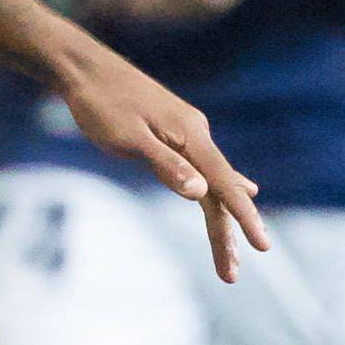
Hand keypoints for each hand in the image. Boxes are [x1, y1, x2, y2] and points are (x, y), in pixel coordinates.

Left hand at [40, 29, 270, 281]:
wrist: (83, 68)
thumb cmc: (100, 104)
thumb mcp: (127, 138)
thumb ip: (165, 165)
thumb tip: (201, 193)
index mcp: (191, 137)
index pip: (224, 185)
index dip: (242, 218)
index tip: (262, 246)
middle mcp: (197, 135)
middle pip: (219, 190)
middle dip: (226, 233)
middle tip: (230, 275)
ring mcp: (186, 132)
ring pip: (210, 181)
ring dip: (219, 218)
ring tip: (232, 253)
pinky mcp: (173, 132)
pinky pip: (202, 168)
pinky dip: (217, 188)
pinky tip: (238, 190)